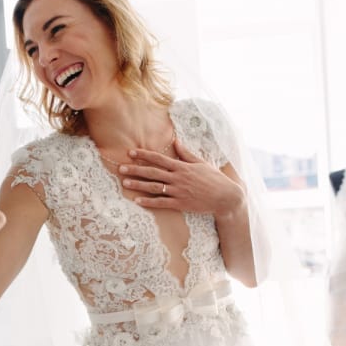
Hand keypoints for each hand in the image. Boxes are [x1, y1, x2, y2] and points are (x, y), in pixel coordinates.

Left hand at [119, 139, 244, 216]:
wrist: (225, 197)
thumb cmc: (213, 179)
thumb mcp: (201, 163)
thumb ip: (186, 153)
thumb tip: (176, 141)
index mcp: (182, 166)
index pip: (159, 158)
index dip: (144, 155)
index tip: (131, 152)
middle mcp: (178, 178)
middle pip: (152, 172)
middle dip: (135, 169)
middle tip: (120, 168)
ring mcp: (179, 191)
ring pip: (154, 187)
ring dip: (138, 185)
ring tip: (124, 183)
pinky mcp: (181, 204)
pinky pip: (161, 202)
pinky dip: (149, 202)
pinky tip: (137, 201)